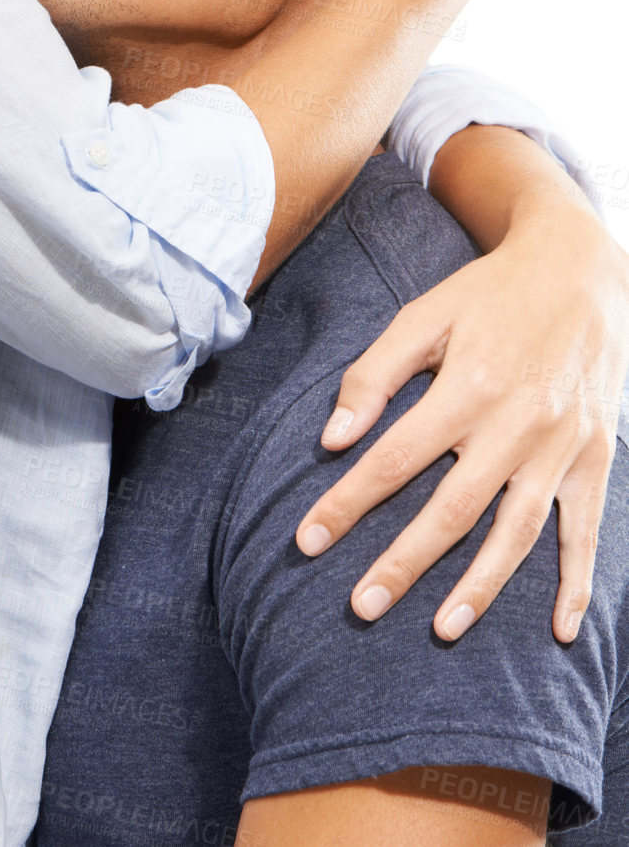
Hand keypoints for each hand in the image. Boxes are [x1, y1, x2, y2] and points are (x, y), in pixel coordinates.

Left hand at [295, 200, 628, 641]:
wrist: (580, 270)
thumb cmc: (488, 295)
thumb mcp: (423, 315)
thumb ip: (374, 374)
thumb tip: (332, 439)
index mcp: (468, 385)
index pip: (394, 458)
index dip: (347, 502)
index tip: (307, 540)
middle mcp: (517, 423)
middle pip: (452, 509)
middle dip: (404, 563)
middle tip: (362, 607)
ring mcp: (561, 446)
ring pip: (517, 532)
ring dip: (481, 587)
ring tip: (442, 630)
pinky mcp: (596, 457)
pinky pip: (588, 531)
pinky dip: (578, 584)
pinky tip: (563, 633)